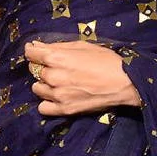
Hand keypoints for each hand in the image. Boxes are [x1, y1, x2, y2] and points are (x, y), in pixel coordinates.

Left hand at [24, 40, 140, 115]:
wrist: (124, 82)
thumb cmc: (106, 60)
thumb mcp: (82, 46)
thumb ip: (57, 46)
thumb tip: (36, 46)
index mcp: (57, 58)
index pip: (32, 54)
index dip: (32, 51)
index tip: (35, 50)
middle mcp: (53, 77)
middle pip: (34, 70)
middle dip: (41, 66)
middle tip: (55, 65)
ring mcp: (58, 95)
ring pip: (37, 88)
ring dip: (44, 83)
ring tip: (58, 81)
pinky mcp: (64, 110)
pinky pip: (43, 107)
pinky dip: (47, 101)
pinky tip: (57, 95)